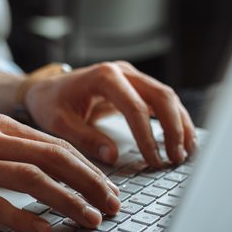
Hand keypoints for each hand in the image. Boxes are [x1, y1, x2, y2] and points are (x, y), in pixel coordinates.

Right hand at [0, 114, 120, 231]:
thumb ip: (10, 149)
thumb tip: (48, 168)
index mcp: (1, 128)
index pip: (57, 145)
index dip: (89, 168)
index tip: (108, 189)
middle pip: (54, 158)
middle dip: (90, 183)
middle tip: (112, 206)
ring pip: (33, 178)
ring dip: (67, 200)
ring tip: (88, 219)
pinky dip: (23, 218)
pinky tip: (42, 230)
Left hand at [25, 61, 196, 166]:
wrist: (47, 89)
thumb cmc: (50, 103)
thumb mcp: (59, 123)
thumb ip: (85, 138)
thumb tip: (112, 157)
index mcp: (103, 76)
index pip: (134, 107)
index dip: (146, 136)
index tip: (153, 160)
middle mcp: (123, 71)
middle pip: (162, 97)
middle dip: (174, 129)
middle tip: (176, 158)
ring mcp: (132, 77)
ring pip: (167, 97)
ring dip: (180, 125)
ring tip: (184, 153)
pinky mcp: (136, 86)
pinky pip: (162, 102)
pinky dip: (175, 121)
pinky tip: (182, 142)